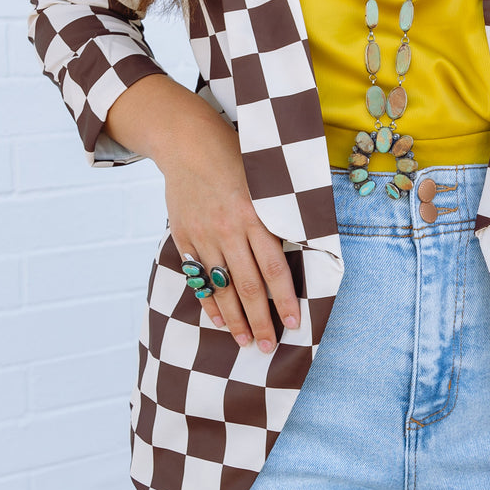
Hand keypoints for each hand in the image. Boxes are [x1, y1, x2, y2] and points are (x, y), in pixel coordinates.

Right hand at [160, 109, 300, 351]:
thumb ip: (280, 212)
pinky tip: (219, 320)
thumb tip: (305, 244)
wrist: (187, 142)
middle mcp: (230, 230)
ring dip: (235, 319)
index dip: (284, 300)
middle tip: (268, 347)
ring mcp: (204, 236)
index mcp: (256, 215)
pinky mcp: (184, 238)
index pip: (275, 269)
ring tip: (244, 342)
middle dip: (260, 321)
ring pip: (222, 288)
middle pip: (248, 286)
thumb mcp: (265, 179)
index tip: (293, 323)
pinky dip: (209, 301)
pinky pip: (199, 278)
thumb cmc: (235, 156)